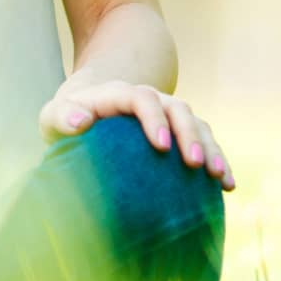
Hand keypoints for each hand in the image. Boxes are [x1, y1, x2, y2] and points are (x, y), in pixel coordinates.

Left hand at [38, 80, 235, 189]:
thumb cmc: (66, 118)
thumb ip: (61, 117)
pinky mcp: (178, 133)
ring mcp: (167, 115)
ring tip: (219, 177)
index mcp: (119, 94)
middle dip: (189, 133)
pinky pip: (204, 140)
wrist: (85, 110)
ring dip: (210, 147)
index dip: (154, 118)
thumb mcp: (53, 116)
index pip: (141, 98)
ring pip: (196, 123)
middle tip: (194, 164)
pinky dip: (218, 159)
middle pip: (176, 107)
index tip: (161, 146)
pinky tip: (227, 186)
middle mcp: (149, 100)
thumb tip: (79, 121)